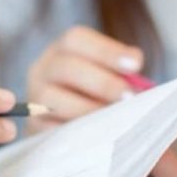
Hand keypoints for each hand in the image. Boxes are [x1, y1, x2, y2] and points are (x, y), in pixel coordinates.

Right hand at [27, 26, 144, 132]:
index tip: (136, 65)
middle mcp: (42, 71)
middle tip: (129, 97)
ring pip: (52, 99)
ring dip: (87, 109)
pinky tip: (98, 137)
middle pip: (65, 67)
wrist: (68, 133)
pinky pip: (50, 128)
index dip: (106, 50)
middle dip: (102, 82)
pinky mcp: (33, 128)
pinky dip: (75, 133)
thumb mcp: (107, 78)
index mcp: (61, 51)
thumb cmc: (95, 99)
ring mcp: (34, 99)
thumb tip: (143, 85)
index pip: (76, 39)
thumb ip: (122, 76)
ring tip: (115, 120)